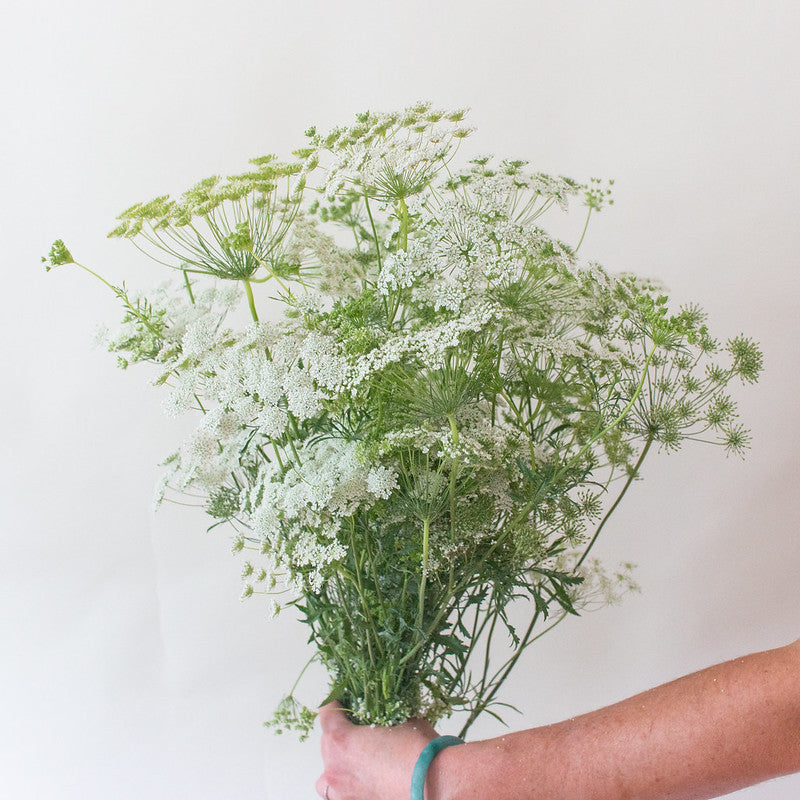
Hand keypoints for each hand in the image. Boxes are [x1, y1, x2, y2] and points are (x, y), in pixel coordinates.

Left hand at [316, 701, 437, 799]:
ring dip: (338, 758)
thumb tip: (386, 710)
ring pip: (328, 770)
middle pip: (327, 742)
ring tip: (357, 753)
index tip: (343, 699)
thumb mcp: (401, 719)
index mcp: (342, 741)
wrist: (436, 785)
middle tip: (359, 725)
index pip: (326, 714)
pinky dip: (344, 782)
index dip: (335, 703)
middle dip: (341, 730)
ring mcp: (343, 791)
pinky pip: (338, 792)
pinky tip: (358, 776)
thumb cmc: (419, 753)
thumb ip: (383, 714)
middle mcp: (336, 768)